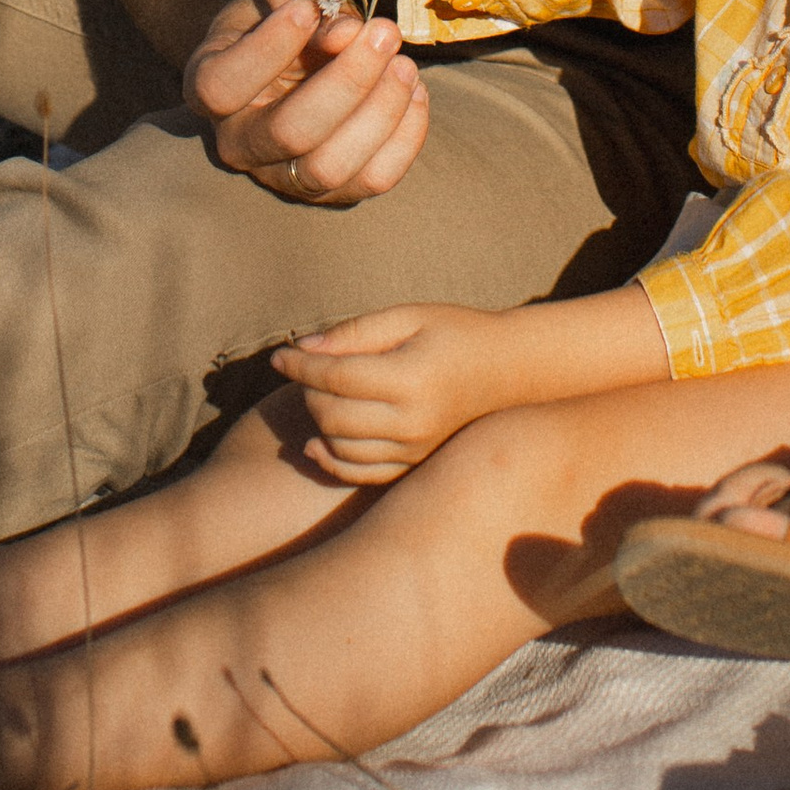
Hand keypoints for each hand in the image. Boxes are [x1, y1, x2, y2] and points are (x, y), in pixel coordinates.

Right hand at [182, 0, 428, 205]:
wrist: (292, 62)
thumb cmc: (280, 24)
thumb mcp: (282, 4)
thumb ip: (310, 13)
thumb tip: (350, 33)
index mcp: (209, 91)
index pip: (223, 85)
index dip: (267, 48)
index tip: (307, 9)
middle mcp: (238, 145)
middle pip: (289, 132)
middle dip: (347, 80)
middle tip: (385, 32)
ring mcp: (284, 177)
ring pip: (330, 167)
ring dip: (379, 111)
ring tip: (405, 64)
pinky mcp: (331, 193)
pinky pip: (374, 179)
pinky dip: (406, 135)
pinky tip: (417, 91)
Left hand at [269, 302, 521, 480]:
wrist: (509, 368)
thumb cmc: (456, 331)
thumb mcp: (409, 316)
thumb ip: (356, 331)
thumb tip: (304, 347)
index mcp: (410, 378)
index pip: (336, 376)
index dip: (300, 365)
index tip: (279, 356)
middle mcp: (412, 422)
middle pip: (332, 415)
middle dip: (307, 392)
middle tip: (305, 369)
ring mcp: (414, 449)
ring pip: (340, 447)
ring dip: (317, 422)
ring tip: (318, 394)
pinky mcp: (414, 464)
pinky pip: (361, 473)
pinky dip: (332, 461)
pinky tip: (316, 443)